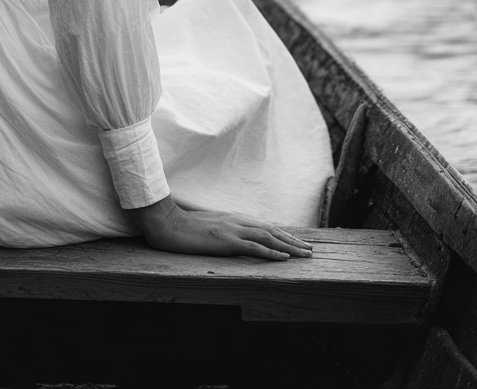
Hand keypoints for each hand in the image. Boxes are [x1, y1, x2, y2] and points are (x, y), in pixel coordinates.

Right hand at [131, 194, 312, 260]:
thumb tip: (229, 236)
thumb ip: (220, 229)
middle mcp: (237, 220)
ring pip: (268, 237)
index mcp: (233, 218)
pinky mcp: (226, 241)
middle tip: (310, 250)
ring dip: (289, 246)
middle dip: (293, 240)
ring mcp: (232, 230)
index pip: (264, 226)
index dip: (283, 234)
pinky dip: (271, 252)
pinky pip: (253, 247)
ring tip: (305, 254)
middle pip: (272, 229)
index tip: (298, 242)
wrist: (166, 222)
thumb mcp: (206, 226)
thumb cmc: (182, 226)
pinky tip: (284, 258)